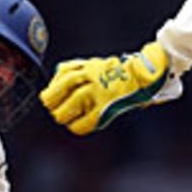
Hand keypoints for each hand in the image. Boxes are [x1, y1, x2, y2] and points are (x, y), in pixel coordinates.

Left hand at [38, 41, 169, 134]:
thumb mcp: (93, 65)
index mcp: (86, 67)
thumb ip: (73, 69)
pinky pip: (84, 122)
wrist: (142, 77)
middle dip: (54, 104)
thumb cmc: (117, 74)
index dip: (51, 91)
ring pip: (68, 108)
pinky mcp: (106, 108)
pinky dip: (77, 126)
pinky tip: (78, 125)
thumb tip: (54, 80)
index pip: (60, 78)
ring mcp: (98, 93)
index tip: (49, 99)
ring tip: (65, 118)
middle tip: (55, 110)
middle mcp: (90, 78)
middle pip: (59, 92)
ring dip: (63, 115)